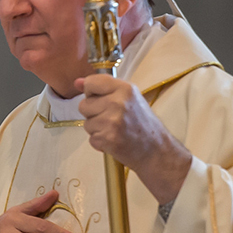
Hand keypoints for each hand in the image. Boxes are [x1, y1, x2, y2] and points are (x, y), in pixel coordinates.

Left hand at [75, 74, 192, 205]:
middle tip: (112, 119)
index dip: (90, 92)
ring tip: (114, 130)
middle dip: (93, 113)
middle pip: (84, 105)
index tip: (99, 99)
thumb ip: (103, 88)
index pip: (91, 82)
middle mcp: (118, 102)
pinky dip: (100, 142)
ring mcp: (112, 121)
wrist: (156, 150)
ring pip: (86, 123)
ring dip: (97, 129)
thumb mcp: (129, 98)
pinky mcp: (108, 138)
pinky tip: (115, 140)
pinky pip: (91, 138)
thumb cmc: (142, 123)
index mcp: (124, 88)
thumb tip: (77, 82)